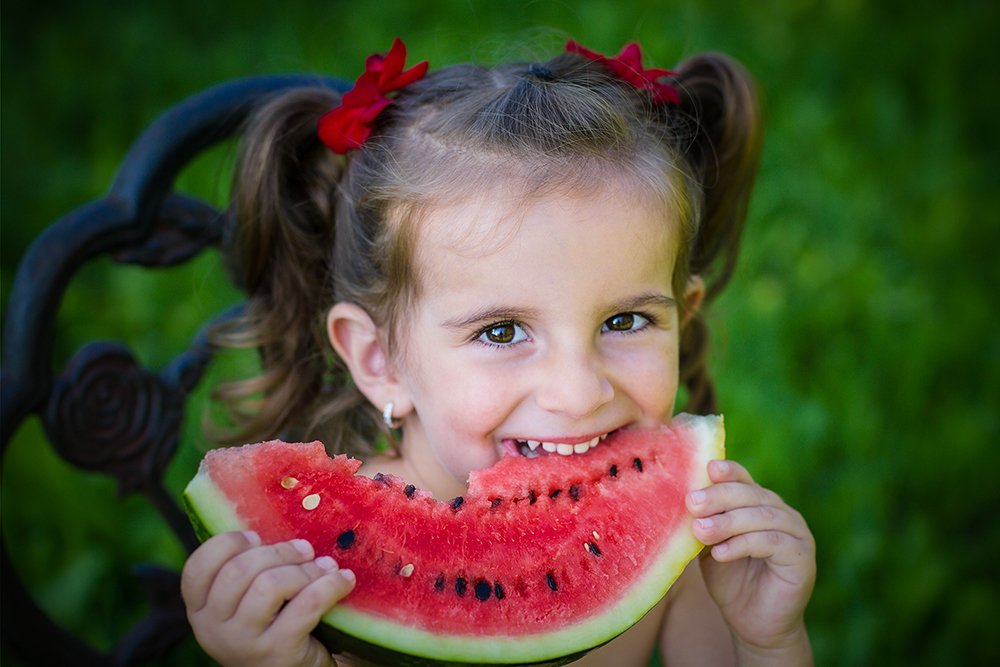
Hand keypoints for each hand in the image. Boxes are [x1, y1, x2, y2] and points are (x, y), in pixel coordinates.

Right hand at [181, 531, 355, 666]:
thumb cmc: (274, 624)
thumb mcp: (248, 601)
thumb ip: (249, 569)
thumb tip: (276, 513)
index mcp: (201, 610)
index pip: (197, 567)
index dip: (227, 544)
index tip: (257, 537)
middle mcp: (212, 629)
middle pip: (239, 570)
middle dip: (279, 552)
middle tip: (305, 549)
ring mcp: (242, 644)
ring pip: (270, 585)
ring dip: (305, 569)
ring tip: (326, 566)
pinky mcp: (277, 653)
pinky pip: (306, 605)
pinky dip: (330, 585)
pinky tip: (344, 580)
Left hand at [687, 460, 814, 662]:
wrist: (753, 624)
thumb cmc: (729, 580)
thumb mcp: (709, 545)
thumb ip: (703, 522)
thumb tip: (683, 500)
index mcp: (759, 504)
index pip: (743, 480)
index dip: (728, 472)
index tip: (707, 468)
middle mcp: (781, 513)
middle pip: (751, 494)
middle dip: (719, 496)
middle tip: (692, 502)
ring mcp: (796, 533)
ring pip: (761, 517)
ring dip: (727, 522)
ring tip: (700, 530)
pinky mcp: (803, 557)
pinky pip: (773, 542)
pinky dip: (743, 544)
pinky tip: (720, 553)